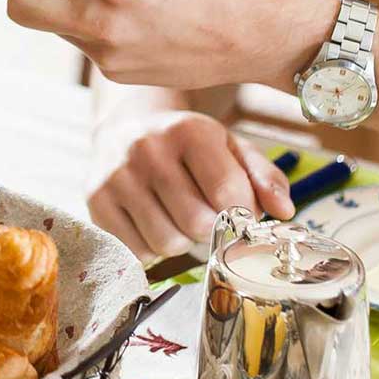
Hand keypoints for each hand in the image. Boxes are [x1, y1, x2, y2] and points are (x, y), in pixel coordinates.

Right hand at [89, 112, 292, 259]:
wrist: (125, 127)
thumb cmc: (186, 144)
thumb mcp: (230, 147)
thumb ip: (264, 176)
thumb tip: (283, 212)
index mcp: (188, 130)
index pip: (228, 193)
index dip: (243, 213)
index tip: (239, 210)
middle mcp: (147, 149)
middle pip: (197, 224)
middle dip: (211, 229)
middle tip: (207, 215)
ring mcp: (117, 175)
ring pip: (167, 243)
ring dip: (182, 241)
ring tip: (179, 218)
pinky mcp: (95, 200)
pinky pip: (138, 251)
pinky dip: (152, 248)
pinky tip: (153, 222)